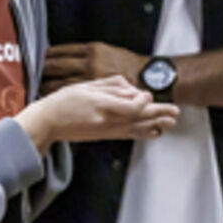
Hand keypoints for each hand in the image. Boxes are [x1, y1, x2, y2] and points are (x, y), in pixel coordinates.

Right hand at [16, 76, 179, 154]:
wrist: (47, 123)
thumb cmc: (65, 100)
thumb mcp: (87, 85)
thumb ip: (112, 86)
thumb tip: (134, 90)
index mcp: (101, 105)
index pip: (130, 107)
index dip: (143, 101)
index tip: (148, 94)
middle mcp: (107, 120)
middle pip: (138, 117)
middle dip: (159, 114)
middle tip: (175, 111)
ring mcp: (106, 130)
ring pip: (137, 128)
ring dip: (156, 124)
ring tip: (171, 122)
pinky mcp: (105, 136)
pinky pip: (128, 135)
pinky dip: (143, 133)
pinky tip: (154, 132)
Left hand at [41, 42, 147, 92]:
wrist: (148, 78)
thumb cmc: (128, 65)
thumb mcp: (108, 52)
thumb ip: (88, 55)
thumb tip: (64, 56)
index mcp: (92, 50)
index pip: (59, 51)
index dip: (47, 55)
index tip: (40, 58)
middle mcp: (88, 63)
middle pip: (54, 65)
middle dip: (42, 69)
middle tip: (35, 72)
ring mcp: (89, 80)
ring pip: (57, 81)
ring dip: (45, 83)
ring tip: (40, 85)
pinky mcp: (93, 94)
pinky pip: (68, 95)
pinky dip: (57, 94)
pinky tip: (53, 95)